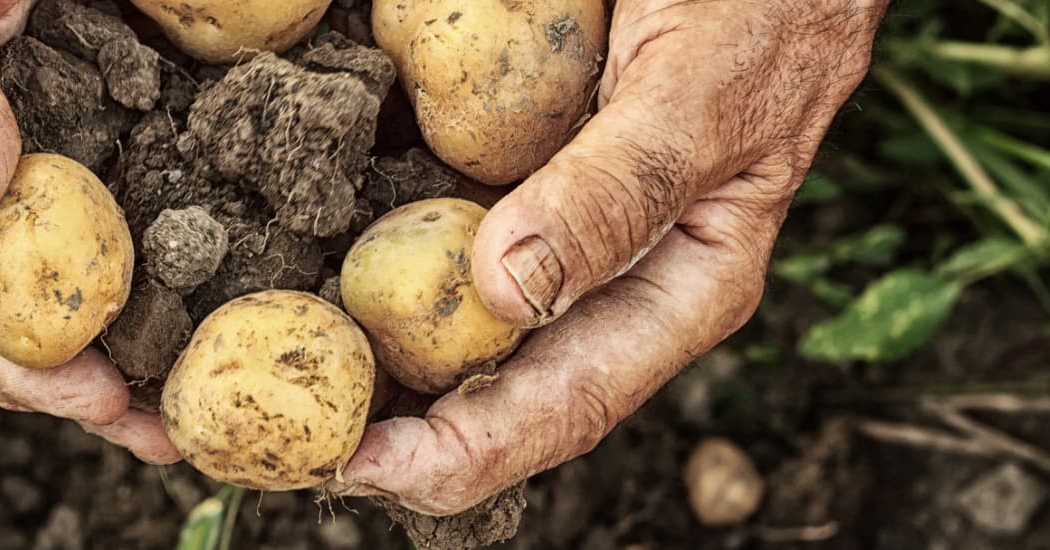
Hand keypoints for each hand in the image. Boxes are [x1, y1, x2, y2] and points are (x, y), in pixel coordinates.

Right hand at [0, 0, 179, 463]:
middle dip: (84, 391)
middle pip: (14, 323)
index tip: (91, 396)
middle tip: (170, 435)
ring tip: (200, 402)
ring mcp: (43, 178)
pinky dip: (171, 283)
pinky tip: (224, 311)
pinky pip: (134, 232)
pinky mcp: (107, 154)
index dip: (10, 363)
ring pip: (77, 292)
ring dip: (134, 355)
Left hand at [335, 0, 889, 514]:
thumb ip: (622, 188)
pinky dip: (375, 264)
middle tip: (296, 441)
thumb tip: (510, 292)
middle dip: (399, 428)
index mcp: (679, 286)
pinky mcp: (510, 174)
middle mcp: (609, 276)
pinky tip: (313, 278)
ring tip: (291, 385)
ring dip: (376, 361)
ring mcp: (555, 227)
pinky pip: (433, 230)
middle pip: (498, 385)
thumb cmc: (758, 9)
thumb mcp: (698, 92)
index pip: (567, 403)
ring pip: (457, 323)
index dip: (464, 452)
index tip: (365, 468)